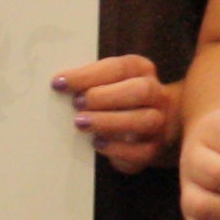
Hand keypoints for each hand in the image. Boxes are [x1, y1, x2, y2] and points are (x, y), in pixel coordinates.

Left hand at [57, 56, 177, 174]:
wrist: (148, 127)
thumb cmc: (117, 99)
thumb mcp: (107, 82)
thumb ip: (90, 81)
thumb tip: (60, 85)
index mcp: (142, 70)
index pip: (120, 67)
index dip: (88, 75)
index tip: (59, 82)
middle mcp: (157, 94)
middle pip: (141, 91)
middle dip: (104, 97)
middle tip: (76, 103)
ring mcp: (159, 123)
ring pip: (144, 120)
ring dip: (108, 121)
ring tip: (80, 123)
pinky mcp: (153, 149)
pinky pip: (141, 151)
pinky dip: (116, 148)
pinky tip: (96, 142)